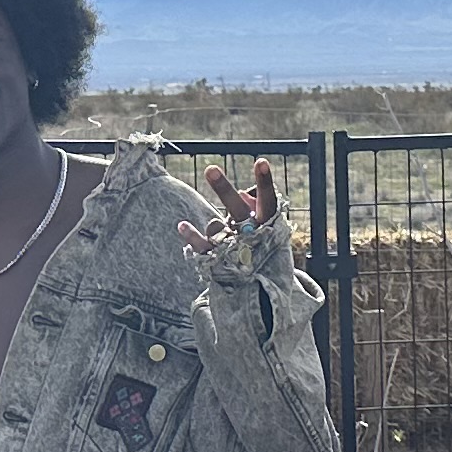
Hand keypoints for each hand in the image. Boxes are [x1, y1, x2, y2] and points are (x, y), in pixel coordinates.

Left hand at [179, 160, 288, 274]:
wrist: (261, 291)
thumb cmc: (264, 251)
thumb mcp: (268, 231)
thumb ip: (256, 211)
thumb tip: (242, 194)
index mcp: (268, 227)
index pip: (268, 201)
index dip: (265, 182)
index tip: (261, 161)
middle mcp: (252, 237)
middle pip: (238, 211)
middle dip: (224, 190)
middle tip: (210, 169)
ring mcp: (235, 250)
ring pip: (218, 229)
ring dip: (212, 223)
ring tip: (216, 228)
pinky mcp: (220, 262)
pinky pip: (204, 248)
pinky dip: (193, 237)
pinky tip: (182, 225)